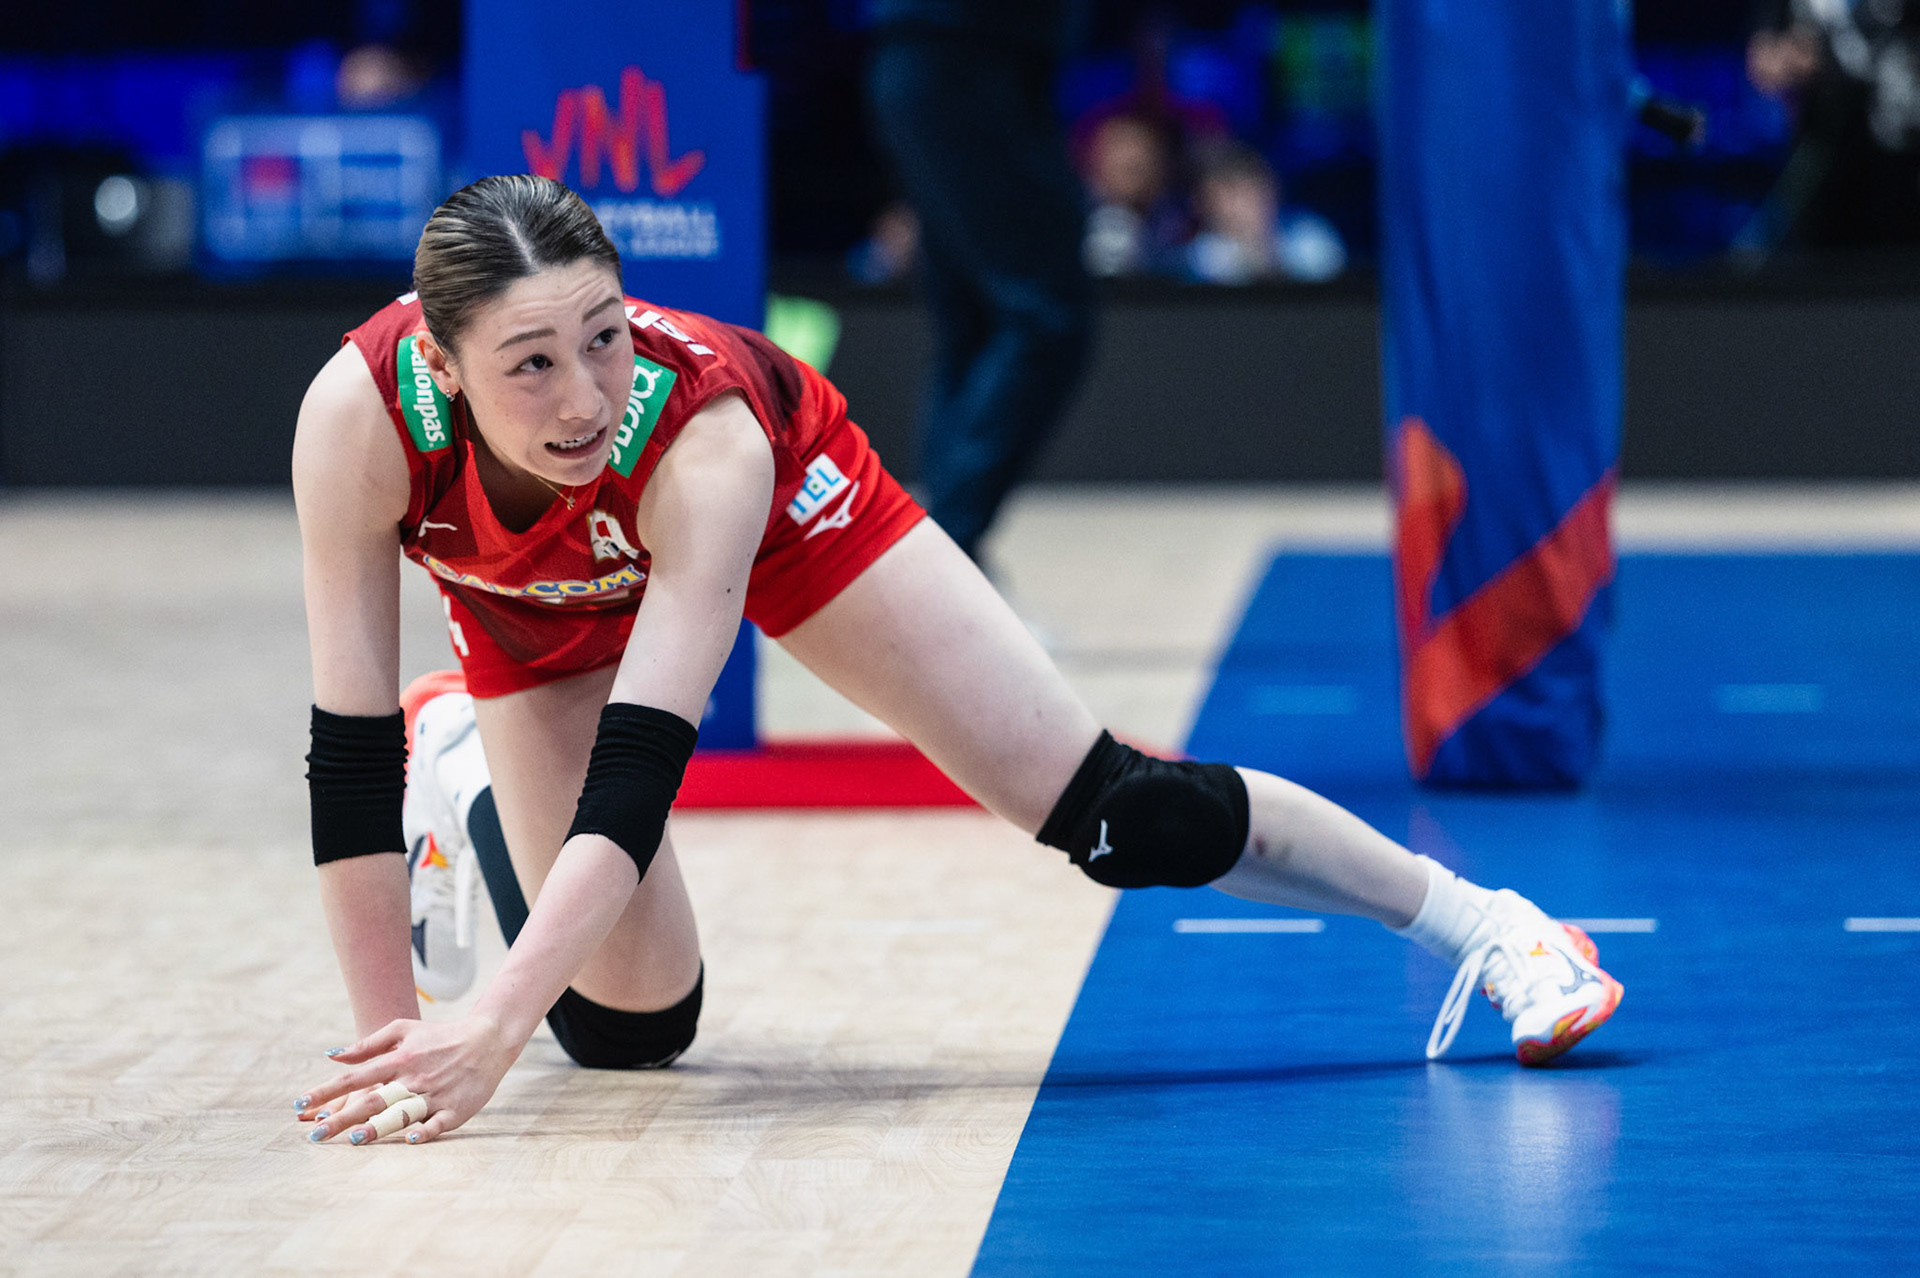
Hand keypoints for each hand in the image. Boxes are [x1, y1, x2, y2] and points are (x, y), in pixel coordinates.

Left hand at [293, 1014, 518, 1144]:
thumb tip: (331, 1055)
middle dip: (341, 1118)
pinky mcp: (456, 1109)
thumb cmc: (440, 1036)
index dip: (326, 1090)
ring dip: (378, 1126)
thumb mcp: (404, 1029)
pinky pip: (437, 1123)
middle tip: (315, 1135)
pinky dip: (424, 1130)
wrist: (487, 1039)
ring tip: (354, 1139)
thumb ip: (368, 1044)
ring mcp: (435, 1094)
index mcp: (398, 1059)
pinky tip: (408, 1139)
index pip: (354, 1077)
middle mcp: (413, 1078)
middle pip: (372, 1100)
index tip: (300, 1103)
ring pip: (402, 1113)